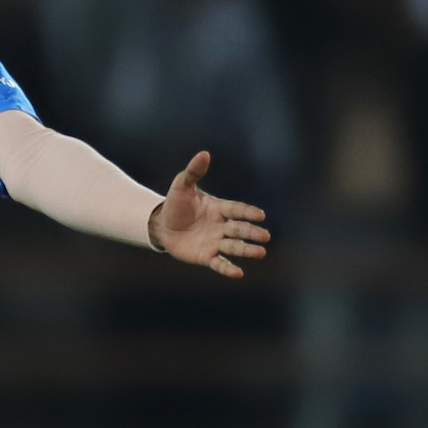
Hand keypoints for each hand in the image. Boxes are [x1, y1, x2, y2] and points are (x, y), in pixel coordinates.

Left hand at [147, 151, 269, 278]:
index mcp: (218, 208)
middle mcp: (220, 226)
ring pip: (234, 246)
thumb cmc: (175, 204)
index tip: (260, 215)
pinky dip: (228, 268)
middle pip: (239, 229)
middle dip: (251, 232)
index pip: (236, 209)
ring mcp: (215, 242)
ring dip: (247, 250)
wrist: (161, 225)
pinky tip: (238, 273)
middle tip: (265, 236)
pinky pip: (219, 263)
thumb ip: (193, 171)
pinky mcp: (206, 256)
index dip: (247, 212)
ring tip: (261, 253)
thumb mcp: (182, 186)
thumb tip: (204, 153)